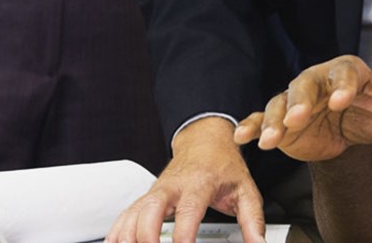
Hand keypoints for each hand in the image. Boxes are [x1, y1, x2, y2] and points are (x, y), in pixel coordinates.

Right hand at [106, 118, 264, 242]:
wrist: (204, 138)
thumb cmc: (223, 165)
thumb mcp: (245, 190)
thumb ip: (253, 221)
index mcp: (199, 183)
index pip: (188, 211)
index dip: (184, 237)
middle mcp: (173, 185)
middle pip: (151, 209)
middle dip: (147, 237)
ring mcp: (157, 190)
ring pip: (134, 211)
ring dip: (129, 236)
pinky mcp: (148, 196)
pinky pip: (127, 214)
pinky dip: (118, 232)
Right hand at [234, 55, 371, 162]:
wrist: (344, 125)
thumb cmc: (369, 112)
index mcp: (345, 73)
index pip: (342, 74)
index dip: (341, 86)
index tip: (340, 101)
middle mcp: (316, 81)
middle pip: (304, 86)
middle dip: (300, 102)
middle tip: (299, 120)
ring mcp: (295, 99)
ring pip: (281, 104)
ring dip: (275, 120)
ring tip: (271, 139)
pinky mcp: (281, 117)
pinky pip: (263, 118)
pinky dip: (253, 126)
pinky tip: (244, 137)